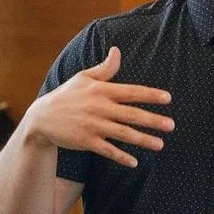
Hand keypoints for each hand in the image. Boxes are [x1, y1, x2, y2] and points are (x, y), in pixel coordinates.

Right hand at [26, 46, 173, 167]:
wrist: (41, 118)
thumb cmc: (66, 95)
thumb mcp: (83, 77)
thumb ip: (105, 68)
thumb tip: (117, 50)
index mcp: (101, 90)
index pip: (131, 91)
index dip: (150, 95)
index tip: (168, 99)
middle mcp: (99, 107)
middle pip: (131, 114)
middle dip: (153, 120)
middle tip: (172, 125)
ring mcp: (92, 125)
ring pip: (122, 133)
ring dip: (142, 140)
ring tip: (160, 144)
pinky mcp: (85, 141)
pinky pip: (107, 150)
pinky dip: (120, 156)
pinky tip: (134, 162)